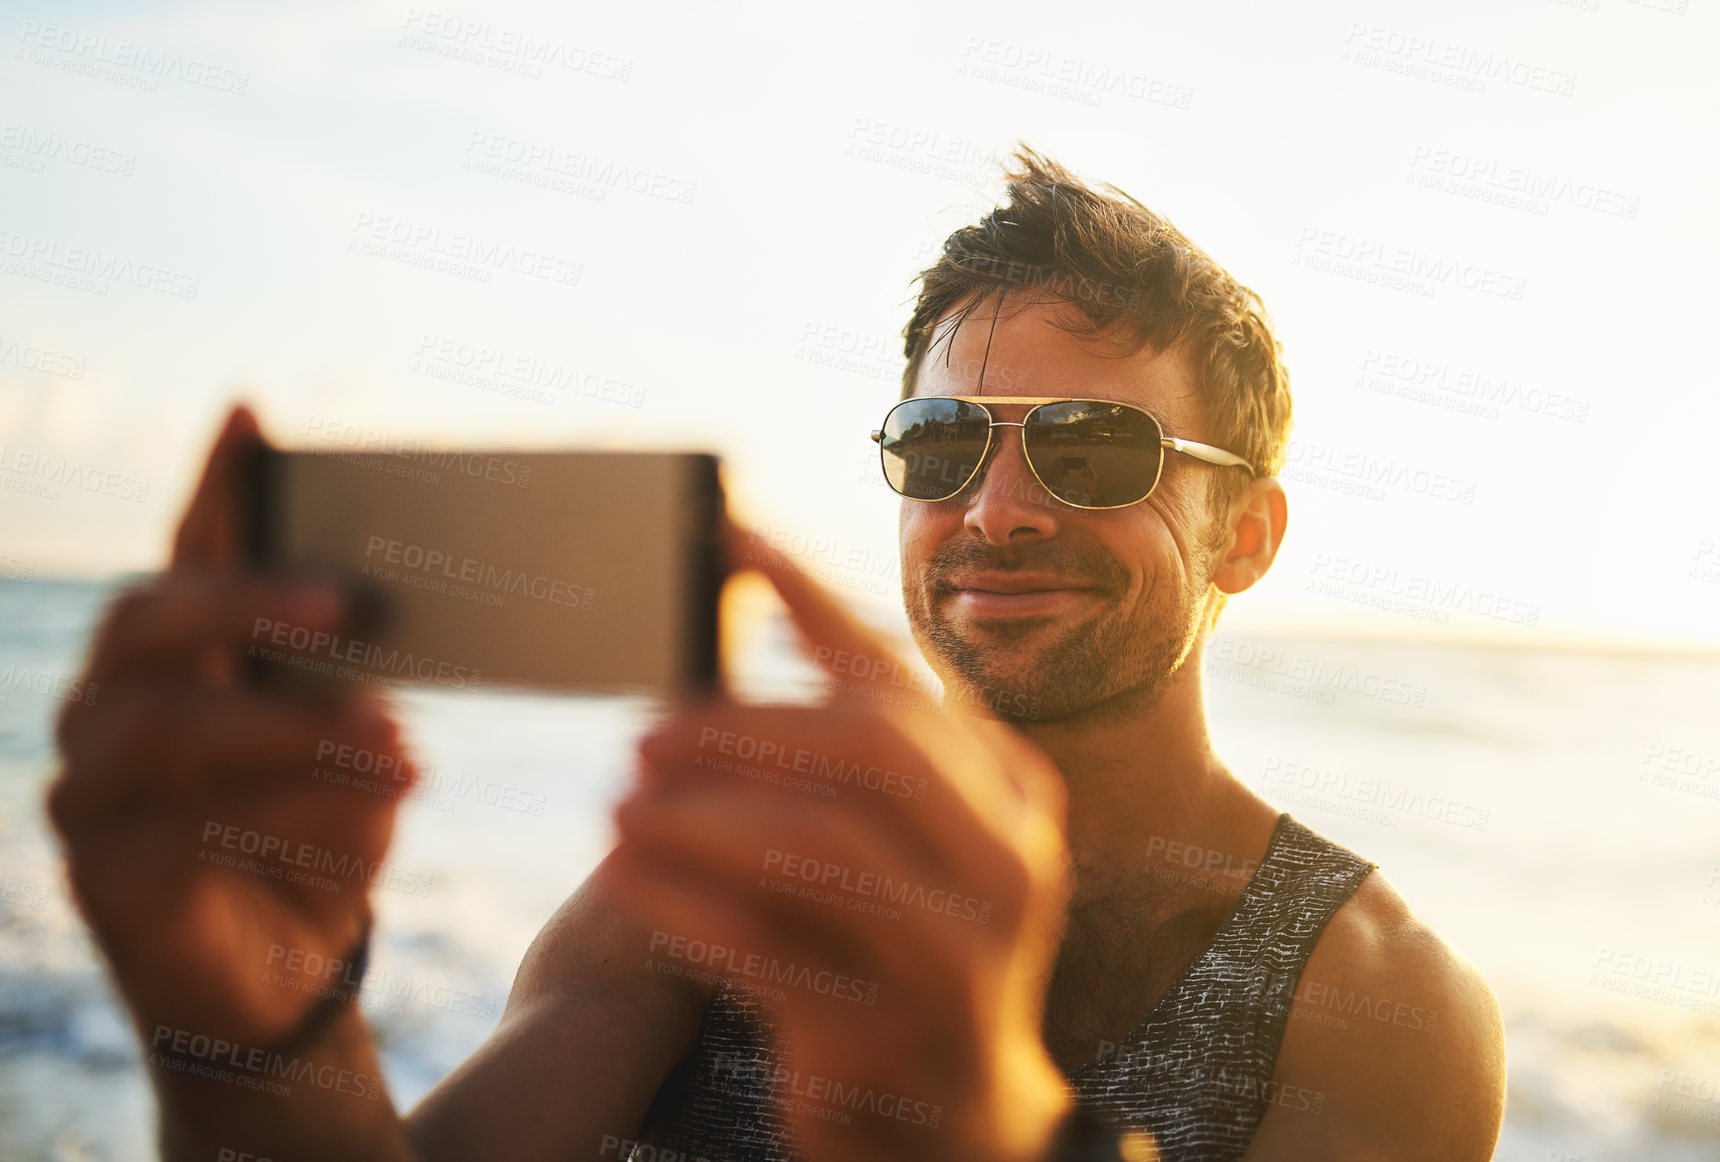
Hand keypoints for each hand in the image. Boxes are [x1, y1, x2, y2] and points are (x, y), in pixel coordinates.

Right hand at [47, 406, 417, 1048]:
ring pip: (174, 727)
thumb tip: (386, 658)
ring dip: (299, 731)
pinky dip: (288, 819)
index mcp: (178, 658)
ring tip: (404, 750)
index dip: (213, 485)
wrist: (291, 976)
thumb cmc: (325, 834)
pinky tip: (366, 821)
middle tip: (354, 604)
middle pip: (150, 617)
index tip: (252, 414)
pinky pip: (185, 830)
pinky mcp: (105, 877)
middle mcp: (111, 706)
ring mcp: (92, 790)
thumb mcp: (358, 751)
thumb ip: (359, 692)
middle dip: (249, 600)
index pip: (186, 553)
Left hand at [610, 522, 1075, 1161]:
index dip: (809, 594)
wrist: (960, 1124)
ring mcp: (956, 957)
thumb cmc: (903, 954)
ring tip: (616, 804)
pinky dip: (680, 904)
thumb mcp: (903, 850)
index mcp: (1007, 795)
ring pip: (822, 845)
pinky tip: (623, 876)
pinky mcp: (885, 1038)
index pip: (901, 674)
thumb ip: (845, 763)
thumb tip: (722, 655)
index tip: (726, 529)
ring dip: (700, 813)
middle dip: (744, 722)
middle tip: (642, 729)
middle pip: (873, 748)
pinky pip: (765, 950)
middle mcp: (1003, 865)